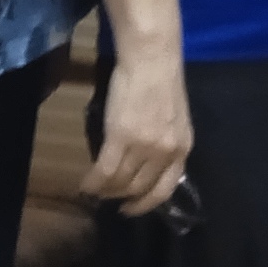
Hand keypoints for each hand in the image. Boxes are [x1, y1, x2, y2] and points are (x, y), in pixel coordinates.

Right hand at [83, 56, 193, 217]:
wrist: (151, 58)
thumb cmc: (160, 81)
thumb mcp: (174, 119)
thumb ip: (166, 143)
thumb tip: (147, 163)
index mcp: (181, 148)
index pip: (165, 189)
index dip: (146, 203)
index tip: (131, 207)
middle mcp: (165, 153)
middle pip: (140, 189)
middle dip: (121, 198)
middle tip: (107, 198)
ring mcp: (143, 147)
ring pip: (121, 183)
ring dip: (105, 191)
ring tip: (95, 191)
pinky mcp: (121, 138)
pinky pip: (105, 171)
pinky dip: (93, 182)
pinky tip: (86, 185)